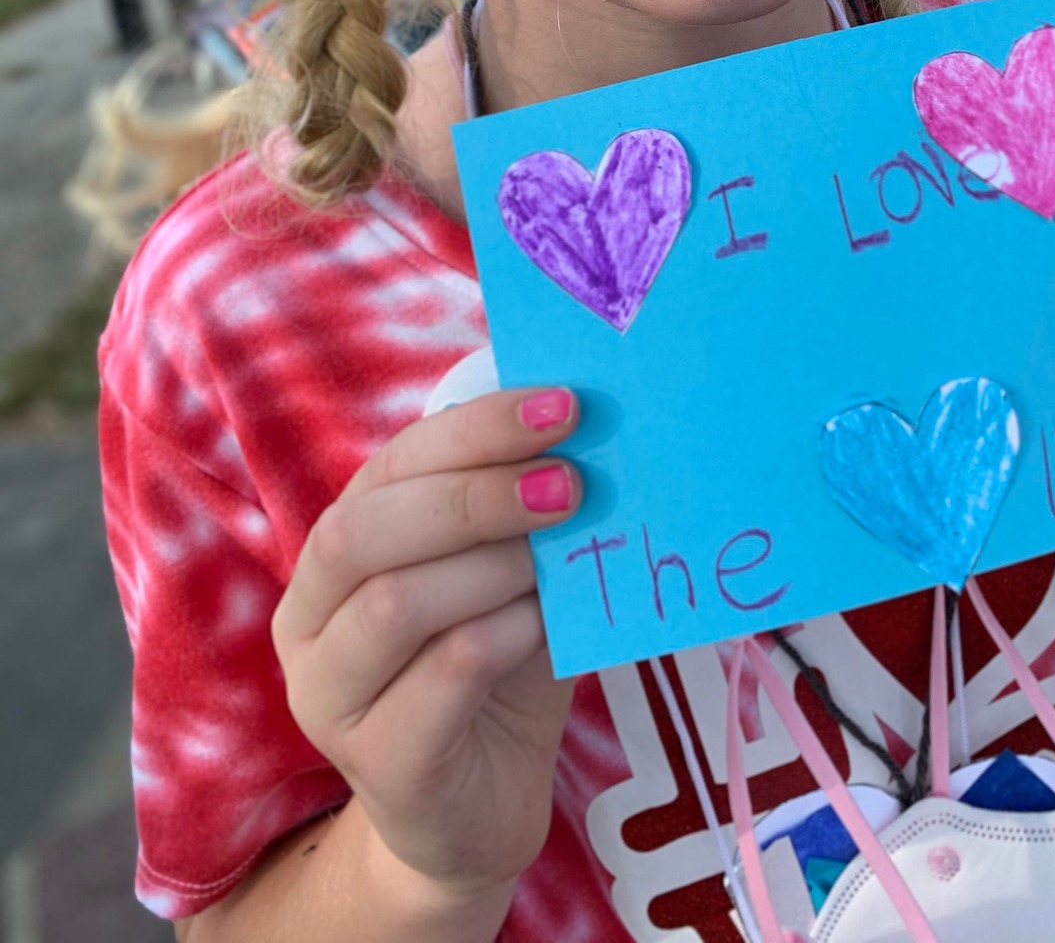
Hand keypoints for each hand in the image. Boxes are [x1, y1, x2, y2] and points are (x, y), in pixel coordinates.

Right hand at [272, 387, 581, 903]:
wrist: (482, 808)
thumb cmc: (496, 669)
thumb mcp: (508, 575)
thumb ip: (521, 511)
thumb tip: (583, 428)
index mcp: (335, 554)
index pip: (390, 467)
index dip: (472, 430)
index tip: (560, 409)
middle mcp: (308, 621)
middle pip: (366, 529)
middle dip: (475, 494)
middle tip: (569, 483)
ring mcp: (329, 698)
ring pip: (394, 603)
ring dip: (490, 565)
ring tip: (558, 556)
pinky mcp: (378, 764)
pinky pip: (439, 677)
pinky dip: (503, 633)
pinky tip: (545, 622)